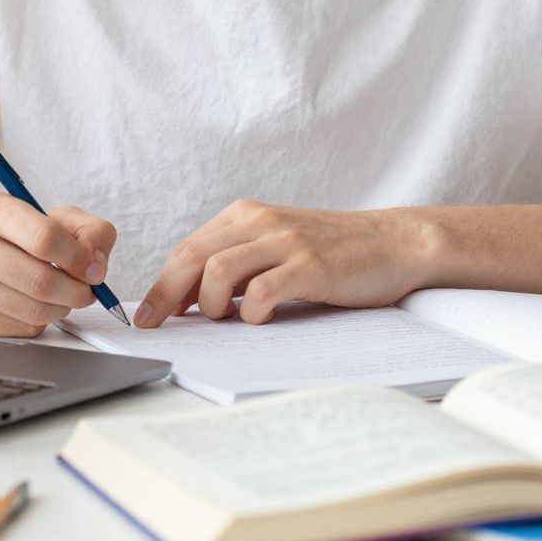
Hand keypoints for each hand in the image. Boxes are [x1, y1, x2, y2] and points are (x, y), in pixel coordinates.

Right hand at [0, 194, 116, 337]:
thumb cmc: (4, 235)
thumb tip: (97, 266)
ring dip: (62, 308)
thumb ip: (86, 230)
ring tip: (61, 296)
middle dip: (77, 291)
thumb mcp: (46, 216)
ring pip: (34, 310)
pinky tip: (32, 304)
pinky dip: (40, 321)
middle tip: (85, 290)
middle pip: (42, 280)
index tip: (94, 268)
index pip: (45, 238)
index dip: (80, 258)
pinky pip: (21, 328)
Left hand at [135, 201, 431, 326]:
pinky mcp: (310, 266)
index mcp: (246, 215)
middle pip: (193, 256)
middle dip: (166, 294)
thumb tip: (187, 299)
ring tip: (224, 319)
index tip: (148, 314)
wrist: (393, 242)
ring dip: (211, 303)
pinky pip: (262, 290)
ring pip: (218, 270)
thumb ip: (237, 264)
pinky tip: (260, 319)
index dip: (162, 283)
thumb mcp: (276, 247)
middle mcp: (261, 221)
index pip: (188, 248)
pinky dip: (251, 312)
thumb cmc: (332, 252)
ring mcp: (286, 241)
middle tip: (155, 325)